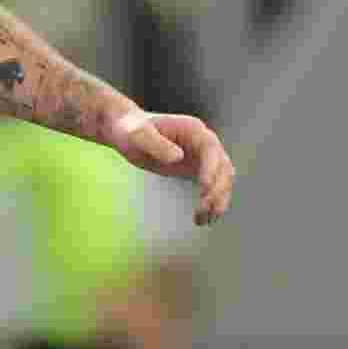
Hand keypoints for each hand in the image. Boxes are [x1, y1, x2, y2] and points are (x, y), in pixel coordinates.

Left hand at [104, 109, 234, 225]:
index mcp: (192, 129)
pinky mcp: (196, 169)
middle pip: (223, 166)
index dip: (211, 168)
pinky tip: (201, 219)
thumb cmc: (130, 129)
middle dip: (218, 189)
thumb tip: (178, 157)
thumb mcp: (138, 135)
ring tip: (203, 219)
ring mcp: (201, 156)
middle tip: (205, 209)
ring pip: (222, 180)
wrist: (125, 131)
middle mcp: (202, 141)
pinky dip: (210, 203)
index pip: (211, 148)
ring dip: (218, 200)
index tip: (204, 187)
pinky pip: (212, 187)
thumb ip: (156, 143)